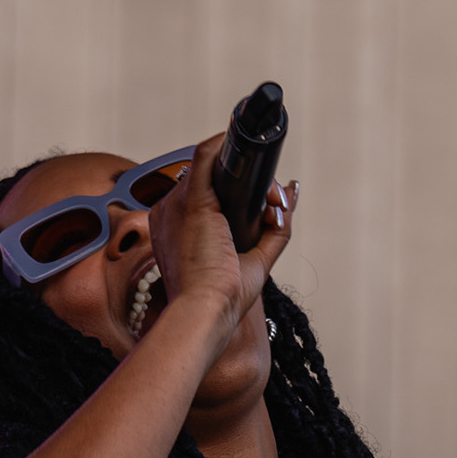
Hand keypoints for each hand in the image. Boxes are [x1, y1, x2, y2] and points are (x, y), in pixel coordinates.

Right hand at [149, 132, 295, 325]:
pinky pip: (206, 157)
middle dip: (248, 183)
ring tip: (274, 196)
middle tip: (276, 201)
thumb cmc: (223, 299)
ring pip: (213, 167)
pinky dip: (227, 148)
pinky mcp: (192, 202)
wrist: (205, 312)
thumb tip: (287, 206)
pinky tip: (244, 145)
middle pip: (210, 179)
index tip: (264, 199)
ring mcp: (176, 205)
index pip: (203, 195)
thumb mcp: (255, 263)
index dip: (235, 192)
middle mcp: (169, 213)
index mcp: (175, 230)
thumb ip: (272, 233)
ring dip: (249, 173)